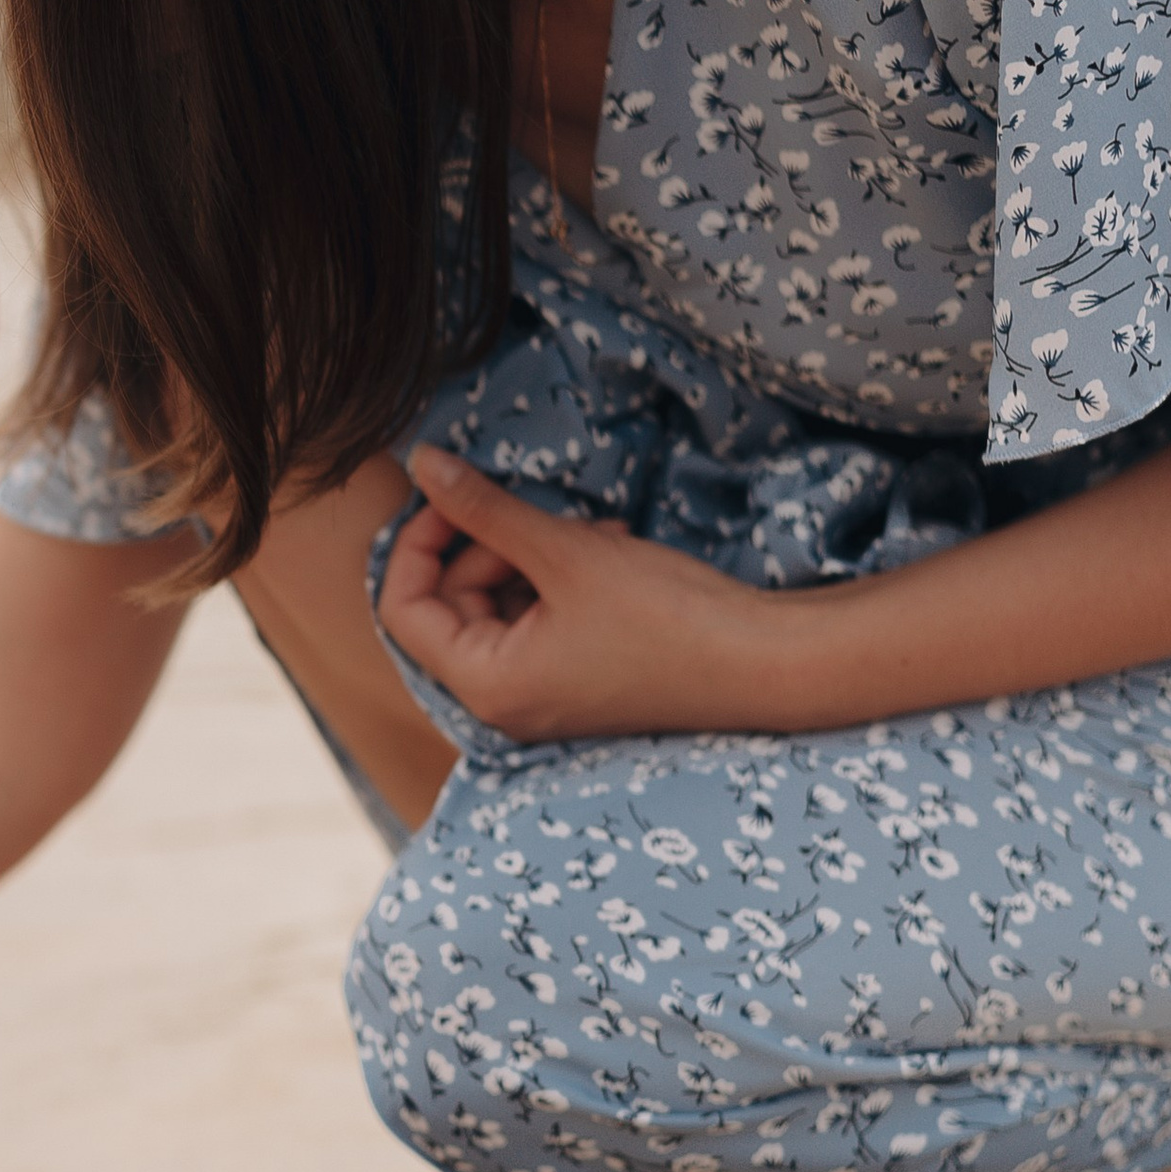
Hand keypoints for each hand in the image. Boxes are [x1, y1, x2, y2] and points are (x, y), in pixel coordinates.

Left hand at [377, 444, 795, 742]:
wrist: (767, 665)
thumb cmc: (670, 616)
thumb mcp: (566, 551)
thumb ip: (484, 508)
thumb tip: (420, 464)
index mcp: (486, 687)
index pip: (403, 611)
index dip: (417, 543)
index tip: (450, 494)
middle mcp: (502, 708)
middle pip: (448, 609)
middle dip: (484, 549)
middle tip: (537, 514)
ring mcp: (540, 701)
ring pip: (494, 611)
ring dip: (526, 559)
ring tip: (588, 532)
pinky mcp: (575, 686)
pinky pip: (534, 625)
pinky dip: (554, 582)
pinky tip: (604, 550)